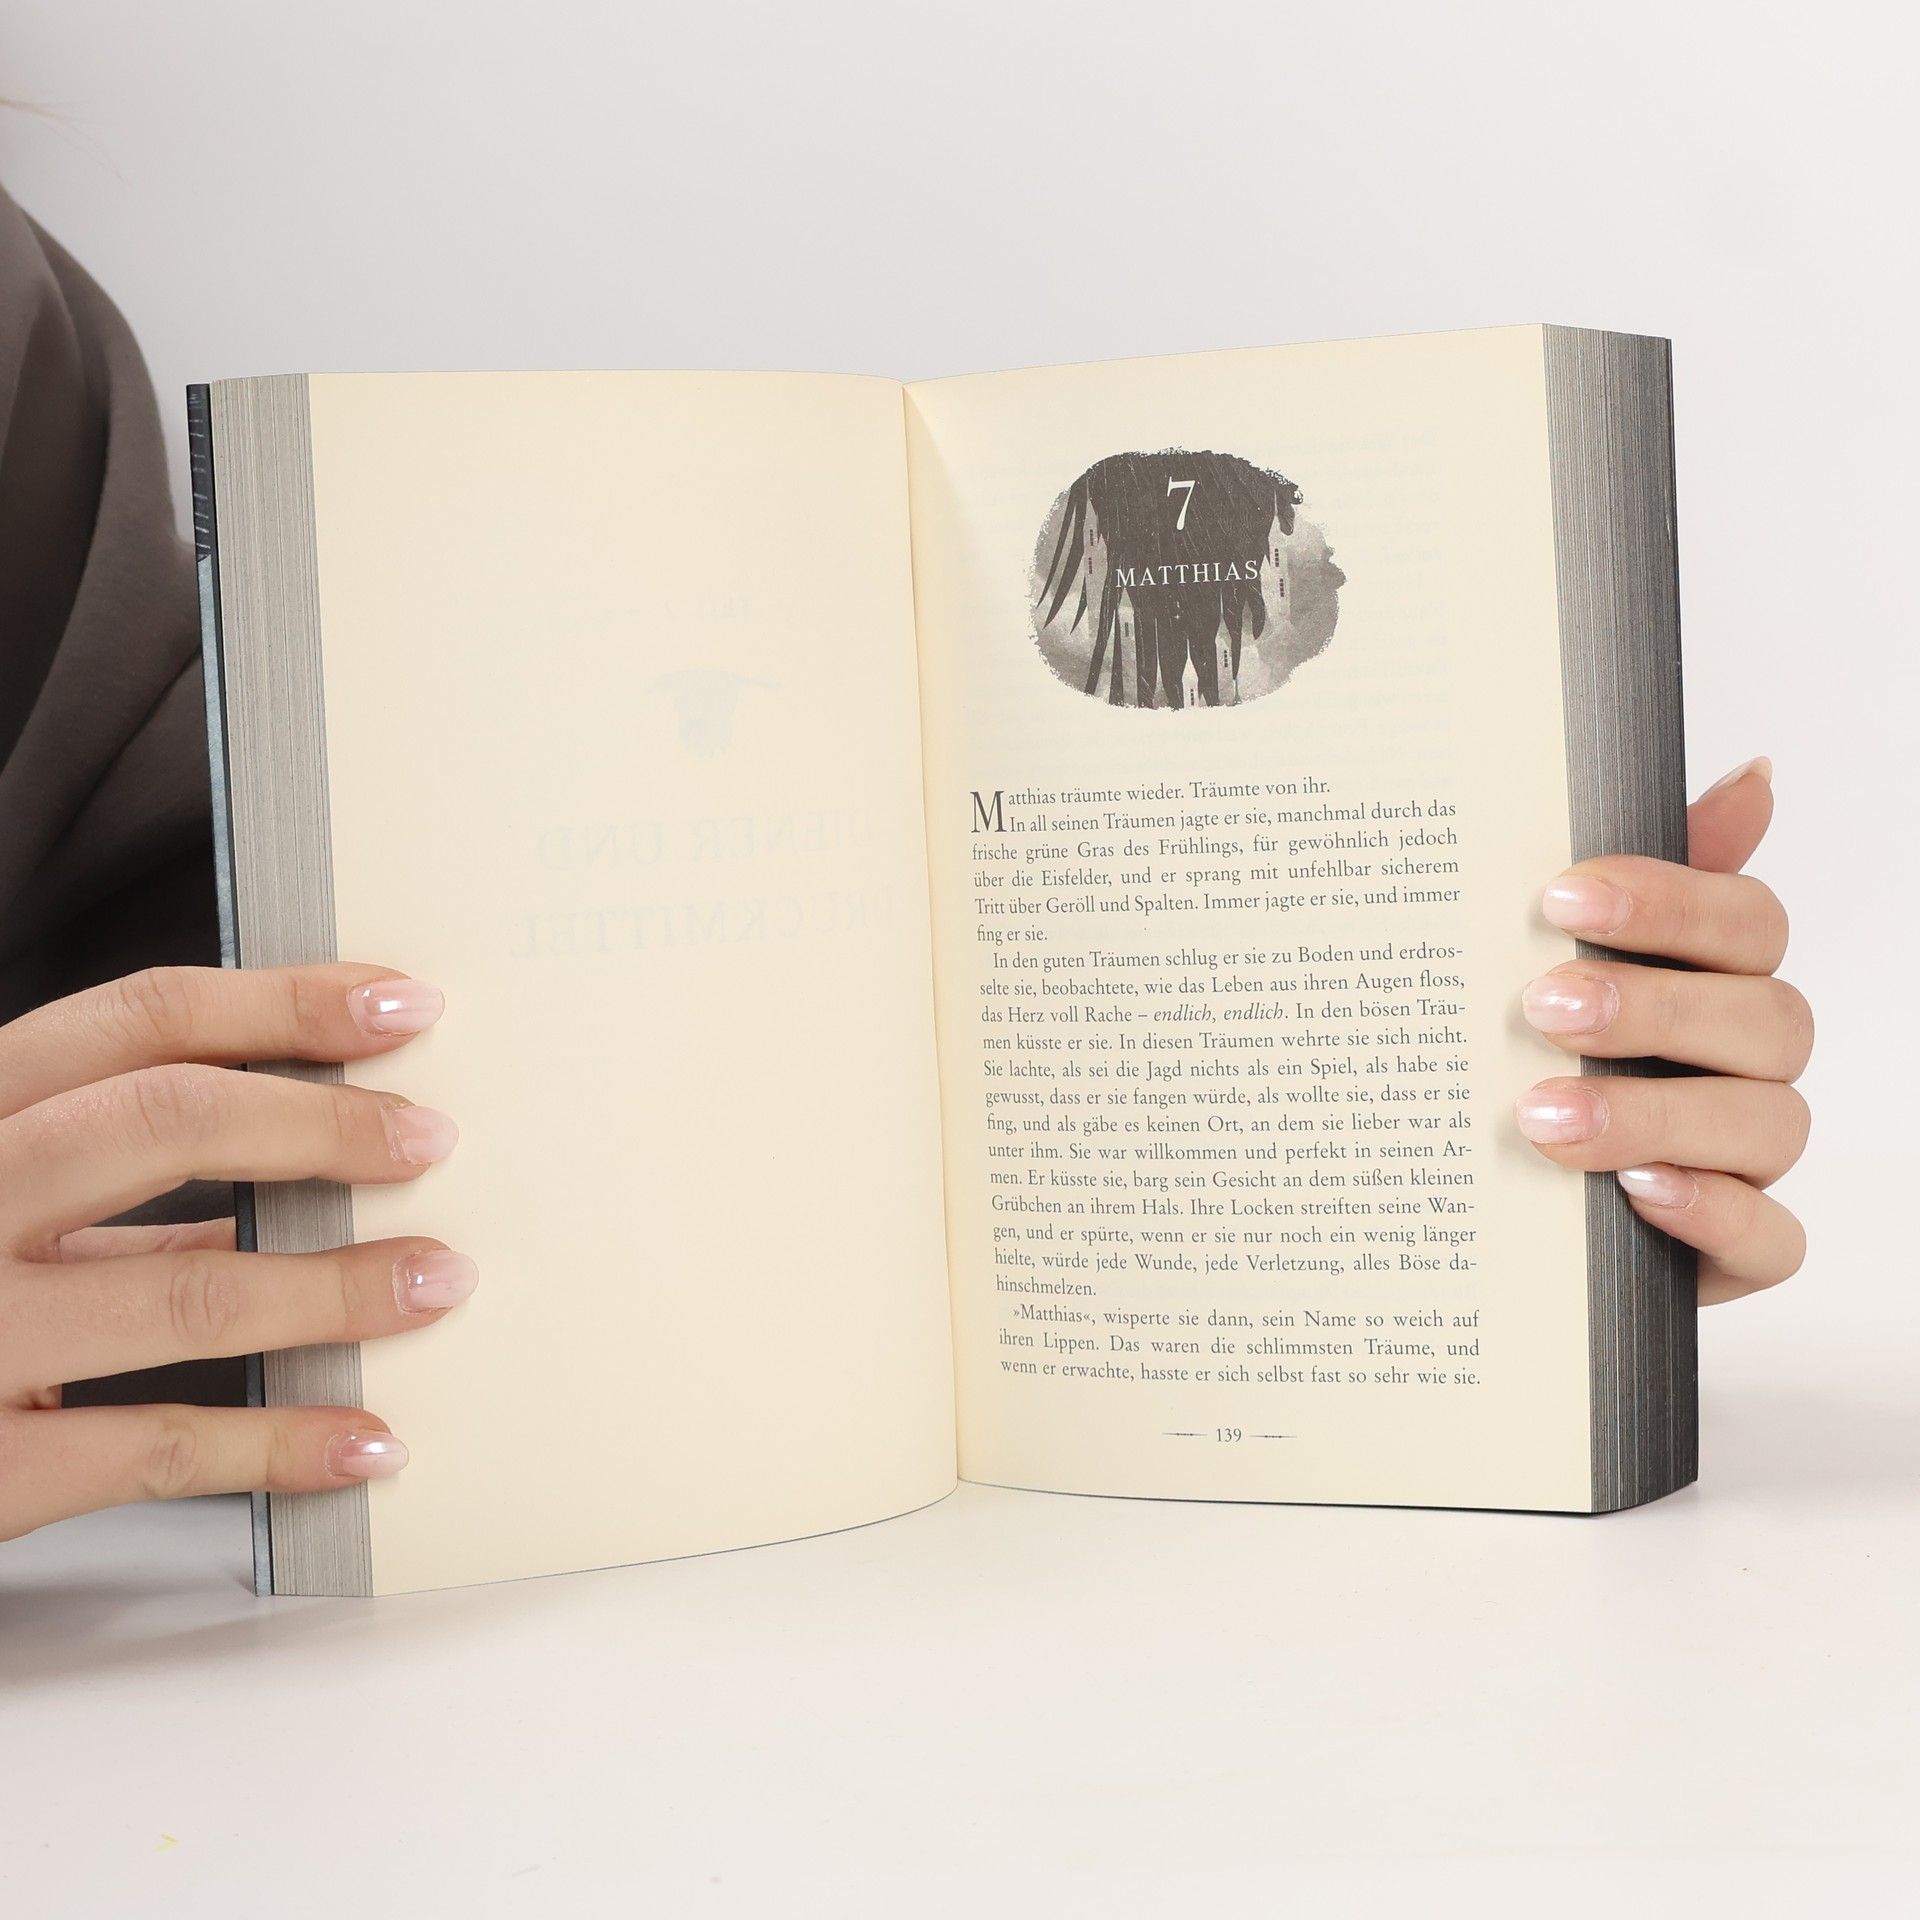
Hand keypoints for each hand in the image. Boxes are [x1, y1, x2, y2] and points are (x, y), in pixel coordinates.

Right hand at [0, 965, 468, 1541]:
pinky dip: (283, 1443)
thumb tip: (291, 1173)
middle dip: (322, 1125)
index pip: (137, 1021)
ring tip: (435, 1281)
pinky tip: (367, 1440)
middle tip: (430, 1139)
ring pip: (186, 1292)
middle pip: (164, 1123)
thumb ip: (107, 1189)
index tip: (400, 1004)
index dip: (284, 1006)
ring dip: (337, 1287)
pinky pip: (160, 1448)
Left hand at [1516, 757, 1810, 1303]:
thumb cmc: (1532, 1060)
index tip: (1560, 899)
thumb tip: (1753, 777)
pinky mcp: (1740, 1251)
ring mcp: (1751, 1158)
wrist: (1491, 1205)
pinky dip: (1710, 1211)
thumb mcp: (1550, 961)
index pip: (1747, 921)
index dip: (1669, 902)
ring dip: (1656, 1113)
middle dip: (1654, 1008)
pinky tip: (1637, 1191)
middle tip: (1542, 1006)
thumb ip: (1632, 884)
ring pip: (1768, 1123)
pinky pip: (1772, 1238)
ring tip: (1544, 1114)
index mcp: (1717, 978)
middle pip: (1767, 1018)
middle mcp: (1749, 1063)